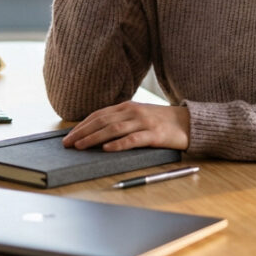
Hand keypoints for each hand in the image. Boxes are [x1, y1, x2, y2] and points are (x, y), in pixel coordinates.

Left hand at [62, 101, 189, 151]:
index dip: (82, 125)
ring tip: (81, 146)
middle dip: (83, 132)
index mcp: (126, 107)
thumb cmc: (160, 121)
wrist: (188, 122)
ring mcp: (143, 122)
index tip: (68, 136)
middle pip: (102, 121)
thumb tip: (96, 133)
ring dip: (94, 138)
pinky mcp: (154, 135)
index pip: (98, 115)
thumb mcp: (138, 116)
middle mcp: (133, 112)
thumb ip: (120, 120)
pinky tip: (107, 149)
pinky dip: (119, 144)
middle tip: (68, 143)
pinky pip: (133, 139)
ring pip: (114, 129)